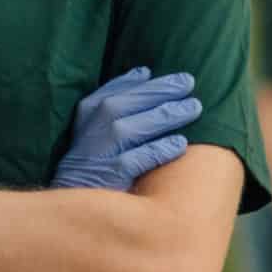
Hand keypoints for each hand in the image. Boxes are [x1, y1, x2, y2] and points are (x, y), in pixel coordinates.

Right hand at [51, 67, 199, 190]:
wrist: (77, 199)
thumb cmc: (94, 157)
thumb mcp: (95, 123)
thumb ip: (116, 98)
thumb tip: (144, 72)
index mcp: (89, 111)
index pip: (120, 89)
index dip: (152, 82)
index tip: (181, 78)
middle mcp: (92, 128)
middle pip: (128, 103)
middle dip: (162, 91)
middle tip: (190, 85)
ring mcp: (99, 152)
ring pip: (134, 128)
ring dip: (166, 116)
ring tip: (194, 108)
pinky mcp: (110, 175)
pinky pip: (138, 158)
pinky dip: (160, 149)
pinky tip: (180, 143)